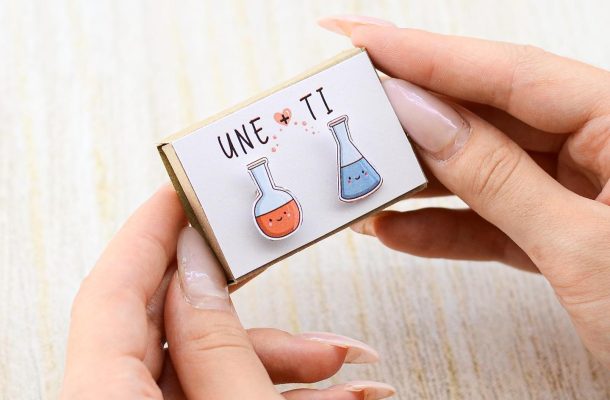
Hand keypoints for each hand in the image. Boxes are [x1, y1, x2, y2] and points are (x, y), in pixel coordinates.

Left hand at [60, 185, 394, 398]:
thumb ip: (217, 346)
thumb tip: (200, 271)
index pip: (112, 290)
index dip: (149, 230)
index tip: (182, 191)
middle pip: (171, 328)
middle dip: (252, 312)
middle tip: (287, 277)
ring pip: (207, 368)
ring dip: (283, 360)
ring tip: (350, 364)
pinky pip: (220, 399)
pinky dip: (277, 393)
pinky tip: (339, 393)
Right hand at [319, 16, 609, 367]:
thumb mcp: (583, 247)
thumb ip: (497, 177)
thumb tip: (422, 118)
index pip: (509, 72)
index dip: (426, 55)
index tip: (363, 40)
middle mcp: (602, 147)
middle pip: (489, 115)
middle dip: (413, 116)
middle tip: (352, 107)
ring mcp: (579, 193)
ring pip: (484, 169)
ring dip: (419, 180)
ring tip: (362, 175)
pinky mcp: (561, 236)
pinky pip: (492, 221)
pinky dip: (444, 229)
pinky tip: (396, 230)